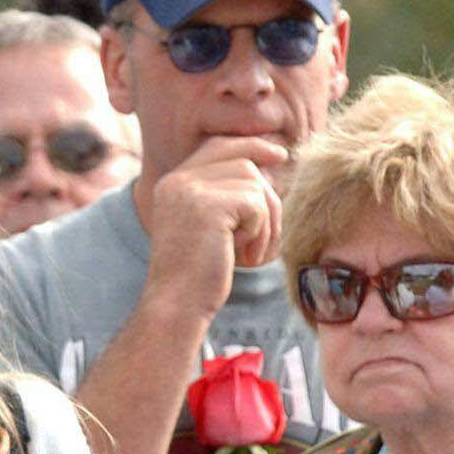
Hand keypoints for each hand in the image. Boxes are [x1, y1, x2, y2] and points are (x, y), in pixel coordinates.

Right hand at [143, 136, 289, 320]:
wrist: (176, 307)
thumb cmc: (197, 277)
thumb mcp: (208, 229)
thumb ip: (226, 197)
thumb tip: (270, 168)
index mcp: (172, 183)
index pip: (219, 146)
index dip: (252, 146)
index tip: (280, 155)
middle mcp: (177, 180)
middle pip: (243, 163)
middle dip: (267, 196)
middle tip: (268, 234)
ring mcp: (190, 190)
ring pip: (255, 184)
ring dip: (265, 221)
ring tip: (250, 252)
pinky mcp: (209, 206)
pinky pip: (256, 204)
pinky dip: (260, 233)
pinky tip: (244, 257)